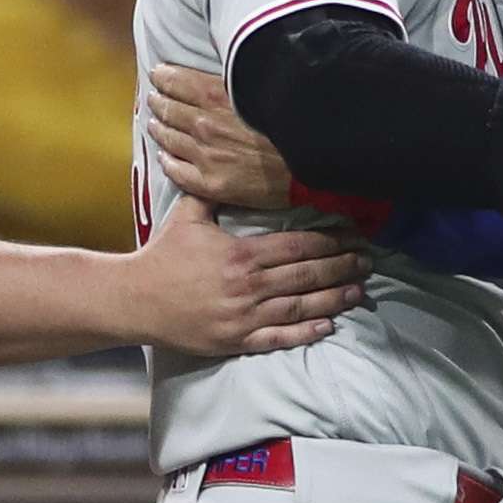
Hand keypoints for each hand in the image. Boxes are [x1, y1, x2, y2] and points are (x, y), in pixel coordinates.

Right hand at [128, 194, 366, 355]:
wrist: (135, 299)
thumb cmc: (163, 255)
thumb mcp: (189, 214)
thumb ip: (216, 190)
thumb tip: (231, 162)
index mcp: (241, 254)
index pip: (298, 245)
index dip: (331, 241)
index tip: (352, 236)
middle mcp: (247, 286)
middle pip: (307, 275)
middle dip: (342, 267)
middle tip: (367, 261)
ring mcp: (243, 316)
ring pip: (300, 306)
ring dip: (334, 298)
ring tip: (358, 290)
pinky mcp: (236, 340)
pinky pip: (279, 338)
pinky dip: (306, 332)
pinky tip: (328, 325)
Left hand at [149, 65, 293, 209]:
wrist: (312, 161)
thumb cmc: (291, 121)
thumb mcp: (260, 86)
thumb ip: (233, 77)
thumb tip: (218, 52)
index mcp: (215, 96)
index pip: (175, 81)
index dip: (163, 77)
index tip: (158, 75)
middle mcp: (204, 124)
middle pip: (168, 109)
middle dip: (158, 102)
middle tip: (154, 99)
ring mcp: (204, 155)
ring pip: (168, 139)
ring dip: (158, 128)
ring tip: (154, 124)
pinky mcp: (210, 183)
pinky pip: (176, 171)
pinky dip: (166, 161)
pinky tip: (164, 157)